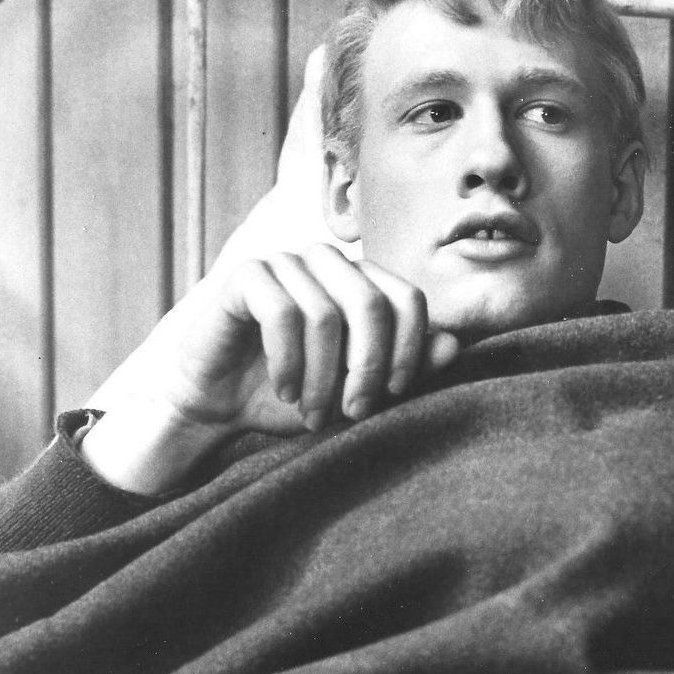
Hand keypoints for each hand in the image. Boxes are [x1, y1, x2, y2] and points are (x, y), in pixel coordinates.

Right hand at [81, 245, 458, 494]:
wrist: (221, 403)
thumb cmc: (296, 394)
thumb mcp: (357, 391)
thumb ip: (406, 368)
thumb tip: (453, 345)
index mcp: (362, 280)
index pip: (408, 300)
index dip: (408, 351)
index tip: (392, 397)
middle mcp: (328, 262)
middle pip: (372, 303)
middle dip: (367, 367)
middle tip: (353, 412)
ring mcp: (285, 262)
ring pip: (326, 313)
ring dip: (323, 375)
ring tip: (313, 411)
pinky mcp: (245, 276)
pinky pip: (280, 311)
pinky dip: (288, 361)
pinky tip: (286, 390)